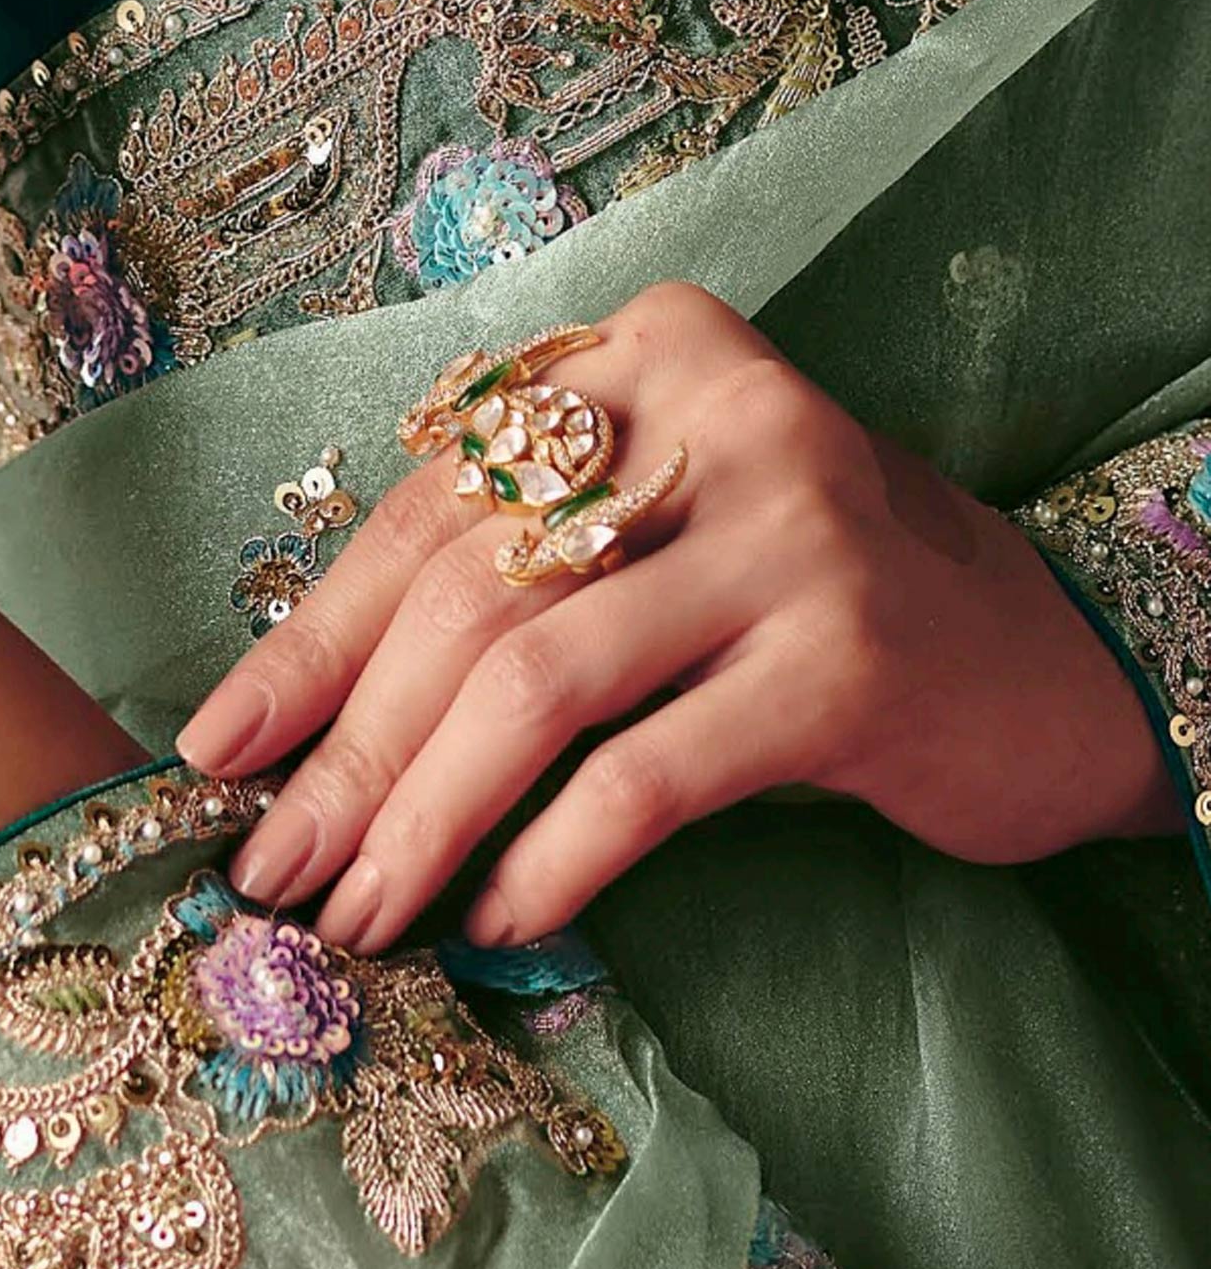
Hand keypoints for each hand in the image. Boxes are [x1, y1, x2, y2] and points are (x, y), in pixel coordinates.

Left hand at [175, 283, 1179, 952]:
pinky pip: (647, 772)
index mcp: (643, 352)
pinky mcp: (842, 658)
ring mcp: (787, 529)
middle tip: (272, 870)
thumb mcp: (659, 535)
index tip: (218, 750)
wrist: (1049, 661)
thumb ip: (512, 572)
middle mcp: (713, 410)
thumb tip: (292, 722)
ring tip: (363, 915)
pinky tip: (500, 917)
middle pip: (470, 592)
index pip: (434, 504)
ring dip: (424, 816)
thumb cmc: (804, 599)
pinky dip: (554, 855)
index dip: (315, 638)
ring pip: (537, 681)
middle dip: (349, 749)